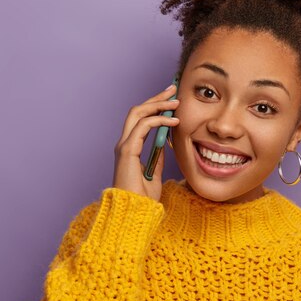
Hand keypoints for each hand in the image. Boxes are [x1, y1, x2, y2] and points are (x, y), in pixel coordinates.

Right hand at [112, 84, 179, 200]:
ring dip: (158, 104)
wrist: (134, 212)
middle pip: (137, 110)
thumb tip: (164, 144)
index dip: (155, 106)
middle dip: (156, 97)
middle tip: (173, 88)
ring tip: (176, 101)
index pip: (141, 119)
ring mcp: (124, 146)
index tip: (171, 99)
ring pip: (138, 113)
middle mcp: (125, 143)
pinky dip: (158, 120)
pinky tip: (173, 121)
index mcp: (130, 148)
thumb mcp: (154, 174)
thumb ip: (157, 158)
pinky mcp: (128, 151)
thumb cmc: (142, 198)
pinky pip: (142, 127)